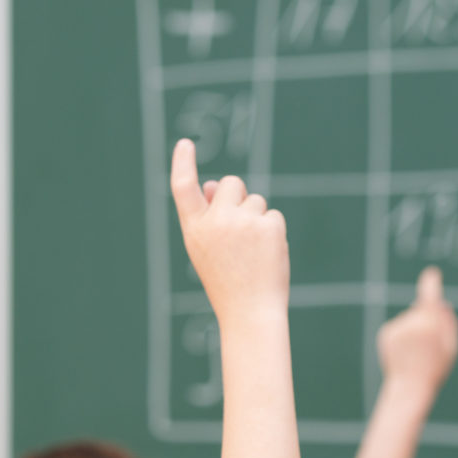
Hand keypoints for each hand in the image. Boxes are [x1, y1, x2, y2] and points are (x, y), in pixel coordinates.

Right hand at [169, 139, 287, 329]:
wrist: (250, 312)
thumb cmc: (227, 281)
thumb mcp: (207, 249)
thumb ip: (207, 216)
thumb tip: (211, 183)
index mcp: (194, 229)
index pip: (183, 188)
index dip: (183, 163)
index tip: (186, 144)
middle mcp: (216, 221)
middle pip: (230, 183)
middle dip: (238, 197)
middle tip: (240, 231)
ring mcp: (243, 222)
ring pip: (255, 200)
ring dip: (257, 218)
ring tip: (252, 252)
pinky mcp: (268, 225)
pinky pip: (274, 214)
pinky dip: (273, 231)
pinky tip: (267, 254)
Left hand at [376, 266, 457, 391]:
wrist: (409, 386)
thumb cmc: (435, 368)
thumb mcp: (451, 346)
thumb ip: (449, 322)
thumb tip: (441, 303)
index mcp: (431, 323)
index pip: (430, 295)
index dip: (431, 283)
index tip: (432, 274)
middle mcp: (412, 321)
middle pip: (421, 310)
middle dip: (427, 320)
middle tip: (430, 345)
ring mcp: (397, 326)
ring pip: (409, 319)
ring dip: (414, 330)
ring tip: (416, 352)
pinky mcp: (386, 332)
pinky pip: (398, 327)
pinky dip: (402, 336)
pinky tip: (405, 352)